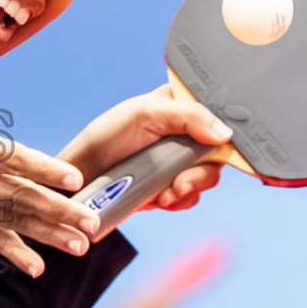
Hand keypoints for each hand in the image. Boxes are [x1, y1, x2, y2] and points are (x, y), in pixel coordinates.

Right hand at [0, 70, 100, 277]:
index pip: (8, 157)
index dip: (41, 168)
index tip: (75, 179)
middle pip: (16, 196)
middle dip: (56, 212)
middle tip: (92, 224)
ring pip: (8, 220)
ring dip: (45, 235)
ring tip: (79, 246)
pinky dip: (12, 252)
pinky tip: (38, 268)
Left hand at [57, 83, 232, 212]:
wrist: (81, 177)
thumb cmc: (106, 136)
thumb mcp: (144, 114)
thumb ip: (187, 116)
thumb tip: (225, 134)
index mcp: (181, 106)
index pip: (218, 116)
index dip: (224, 134)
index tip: (217, 148)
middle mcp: (184, 133)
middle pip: (218, 153)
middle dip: (201, 173)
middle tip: (180, 183)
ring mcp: (177, 161)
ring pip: (206, 177)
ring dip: (188, 190)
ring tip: (164, 195)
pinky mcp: (169, 185)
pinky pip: (190, 196)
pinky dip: (178, 201)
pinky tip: (159, 200)